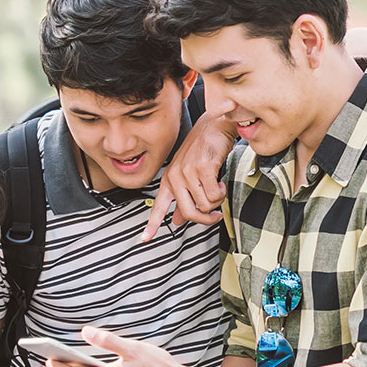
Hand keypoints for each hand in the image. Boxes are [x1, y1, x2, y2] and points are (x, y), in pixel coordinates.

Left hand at [144, 104, 234, 240]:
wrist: (214, 127)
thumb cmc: (202, 150)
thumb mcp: (188, 174)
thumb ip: (182, 198)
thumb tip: (177, 220)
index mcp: (169, 180)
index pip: (158, 207)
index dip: (152, 225)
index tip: (144, 239)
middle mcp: (176, 177)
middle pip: (189, 214)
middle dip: (206, 219)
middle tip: (215, 216)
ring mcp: (188, 173)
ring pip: (205, 205)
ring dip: (217, 201)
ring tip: (217, 187)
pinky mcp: (203, 169)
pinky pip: (214, 195)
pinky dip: (221, 192)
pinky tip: (220, 182)